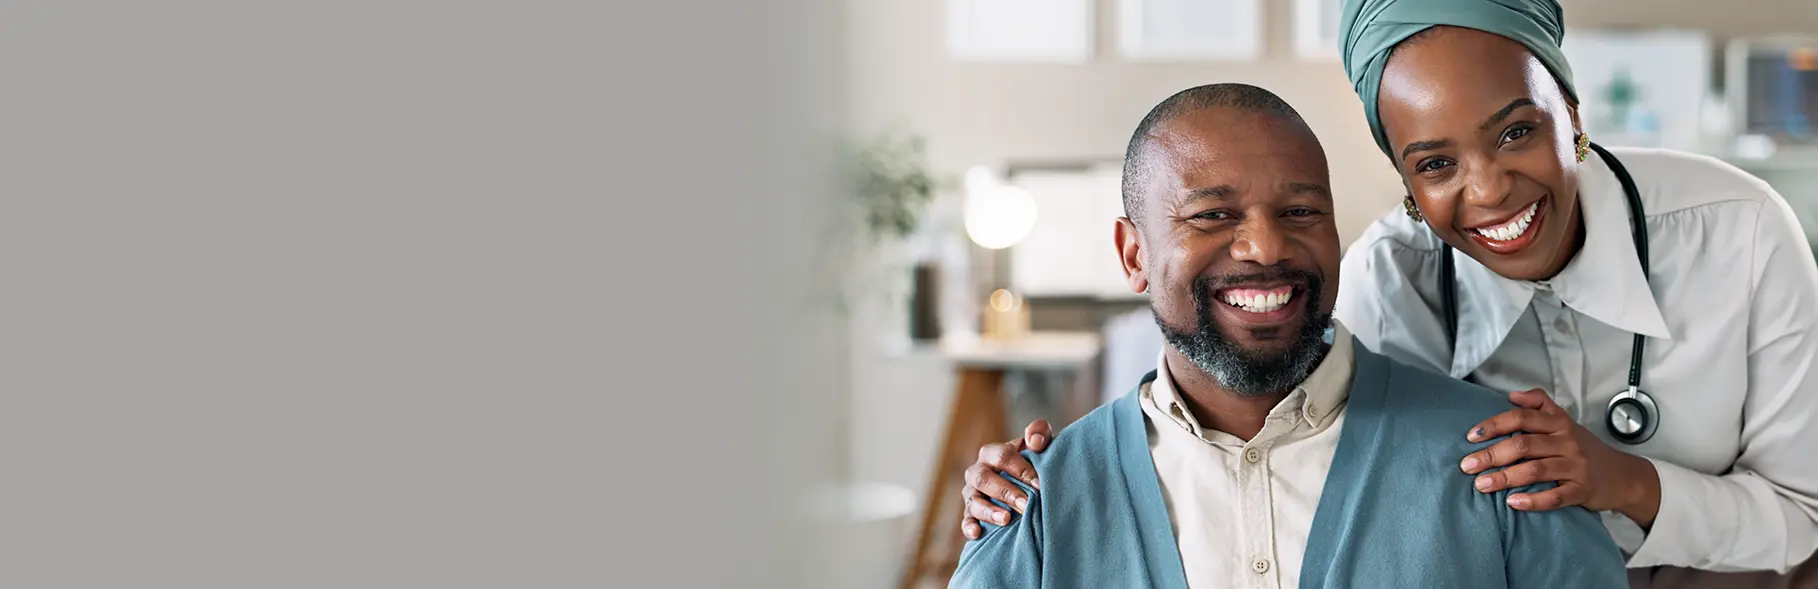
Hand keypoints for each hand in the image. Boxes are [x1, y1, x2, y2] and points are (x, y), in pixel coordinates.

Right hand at [959, 419, 1053, 539]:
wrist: (1025, 485)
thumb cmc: (1032, 462)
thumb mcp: (1038, 444)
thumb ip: (1039, 432)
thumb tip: (1035, 442)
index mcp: (991, 453)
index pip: (1002, 456)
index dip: (1021, 469)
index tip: (1040, 485)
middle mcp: (977, 472)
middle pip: (985, 478)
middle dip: (1006, 492)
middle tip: (1026, 504)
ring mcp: (972, 493)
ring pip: (974, 500)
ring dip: (989, 510)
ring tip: (1007, 519)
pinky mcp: (970, 513)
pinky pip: (965, 520)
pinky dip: (969, 526)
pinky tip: (977, 533)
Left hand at [1460, 388, 1660, 523]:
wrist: (1622, 475)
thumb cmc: (1583, 447)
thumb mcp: (1564, 420)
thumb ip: (1539, 403)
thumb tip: (1511, 395)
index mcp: (1558, 423)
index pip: (1521, 417)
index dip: (1494, 425)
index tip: (1471, 436)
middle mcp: (1567, 442)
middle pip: (1523, 445)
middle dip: (1492, 455)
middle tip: (1467, 465)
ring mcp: (1576, 467)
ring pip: (1536, 470)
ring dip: (1505, 478)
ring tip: (1481, 485)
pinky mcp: (1583, 490)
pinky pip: (1556, 496)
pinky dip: (1533, 500)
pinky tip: (1513, 503)